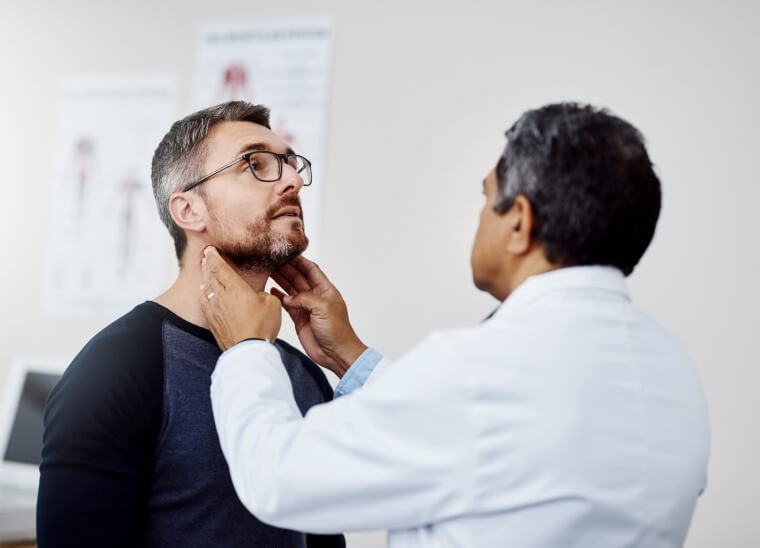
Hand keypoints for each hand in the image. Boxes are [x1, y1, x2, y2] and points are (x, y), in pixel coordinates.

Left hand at [200, 246, 281, 350]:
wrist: (248, 350)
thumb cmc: (261, 327)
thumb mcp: (272, 303)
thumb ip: (263, 294)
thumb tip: (257, 295)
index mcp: (235, 288)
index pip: (220, 267)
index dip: (214, 256)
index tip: (210, 249)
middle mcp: (221, 296)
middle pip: (210, 275)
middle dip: (207, 264)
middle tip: (205, 256)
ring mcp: (214, 309)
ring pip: (206, 288)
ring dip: (205, 278)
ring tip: (204, 272)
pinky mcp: (212, 321)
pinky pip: (205, 302)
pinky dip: (204, 294)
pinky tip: (204, 292)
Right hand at [271, 256, 366, 376]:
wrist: (336, 353)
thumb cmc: (337, 331)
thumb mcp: (323, 308)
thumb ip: (305, 298)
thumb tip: (289, 297)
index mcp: (326, 290)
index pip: (312, 270)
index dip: (300, 261)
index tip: (287, 253)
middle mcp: (316, 296)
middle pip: (299, 277)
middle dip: (286, 269)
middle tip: (272, 261)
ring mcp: (307, 307)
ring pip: (291, 289)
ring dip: (281, 280)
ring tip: (268, 272)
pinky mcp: (299, 318)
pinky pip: (287, 303)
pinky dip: (279, 296)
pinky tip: (271, 290)